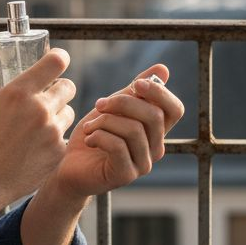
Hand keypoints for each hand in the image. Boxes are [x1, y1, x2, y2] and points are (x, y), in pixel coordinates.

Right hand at [0, 39, 76, 208]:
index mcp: (20, 93)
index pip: (57, 62)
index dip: (59, 58)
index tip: (56, 61)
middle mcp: (40, 110)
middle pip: (68, 86)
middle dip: (58, 89)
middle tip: (45, 97)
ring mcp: (52, 133)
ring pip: (69, 112)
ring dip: (58, 114)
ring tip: (38, 124)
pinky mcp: (58, 153)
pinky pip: (65, 136)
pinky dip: (55, 138)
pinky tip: (37, 145)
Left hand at [48, 64, 183, 197]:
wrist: (70, 168)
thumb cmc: (93, 136)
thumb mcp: (113, 108)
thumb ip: (135, 91)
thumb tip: (163, 69)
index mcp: (155, 131)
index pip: (175, 109)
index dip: (160, 92)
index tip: (136, 84)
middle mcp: (155, 149)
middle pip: (154, 116)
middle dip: (123, 102)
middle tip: (100, 104)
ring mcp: (143, 164)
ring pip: (134, 130)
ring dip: (105, 121)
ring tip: (90, 126)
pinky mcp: (126, 175)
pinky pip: (118, 146)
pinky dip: (99, 136)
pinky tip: (89, 139)